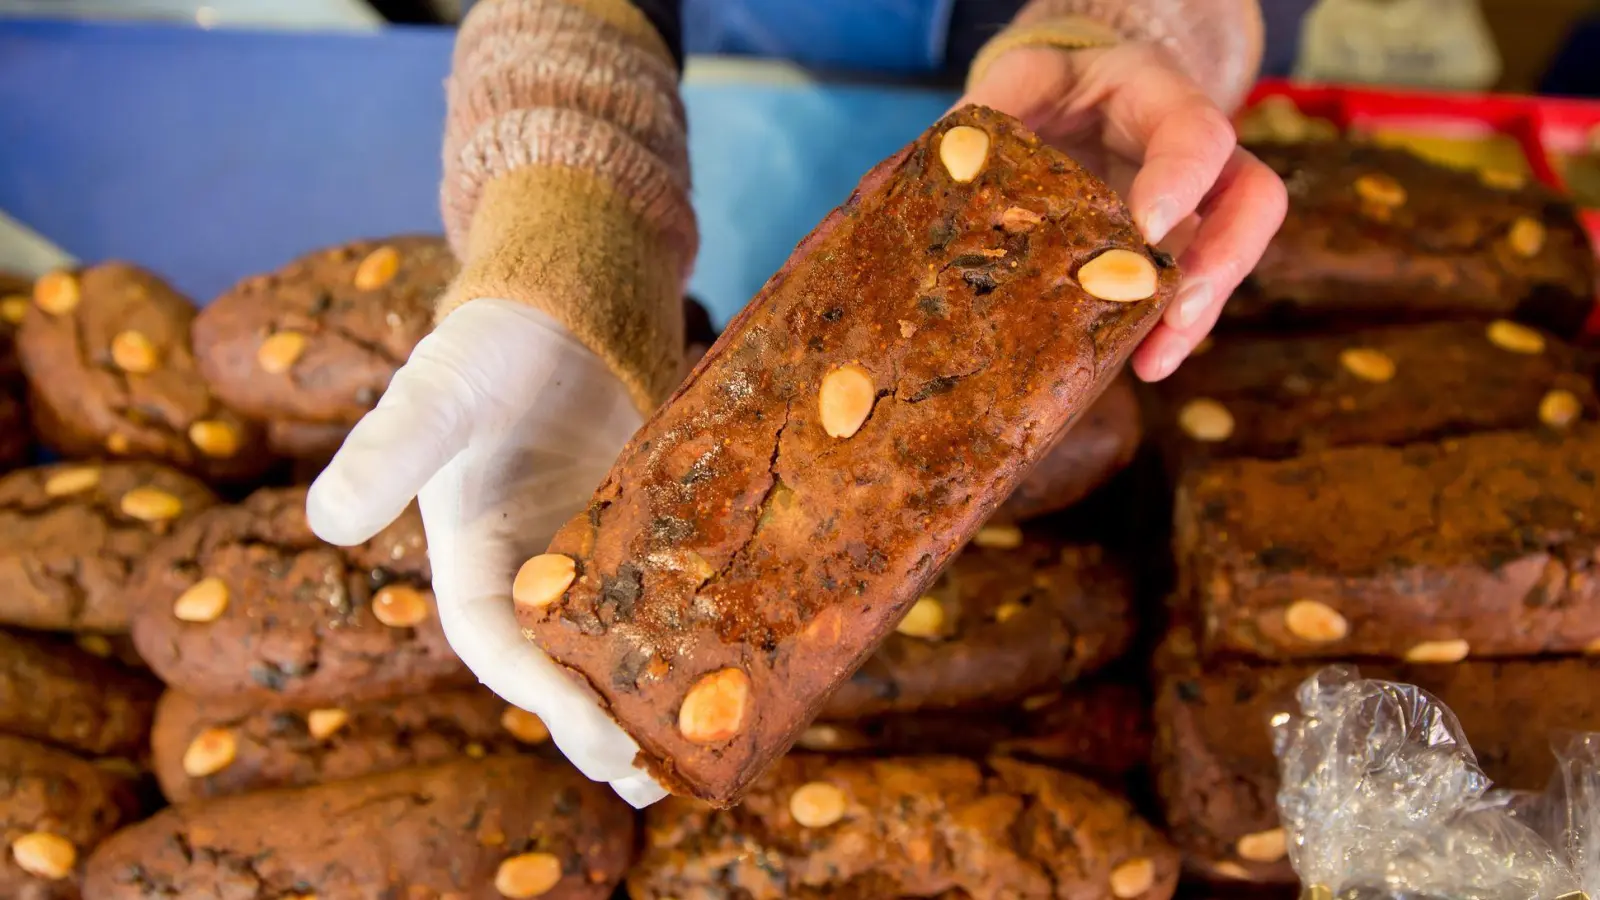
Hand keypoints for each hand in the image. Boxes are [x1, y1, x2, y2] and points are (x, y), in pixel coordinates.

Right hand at [305, 299, 667, 806]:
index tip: (595, 733)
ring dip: (643, 702)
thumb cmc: (485, 350)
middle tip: (652, 774)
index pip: (497, 646)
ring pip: (612, 649)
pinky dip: (686, 640)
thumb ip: (389, 450)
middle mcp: (528, 576)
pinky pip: (661, 600)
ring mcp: (588, 560)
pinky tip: (732, 671)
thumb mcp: (435, 394)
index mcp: (470, 562)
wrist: (555, 312)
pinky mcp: (640, 538)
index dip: (542, 695)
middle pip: (558, 669)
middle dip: (597, 725)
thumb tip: (325, 520)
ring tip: (692, 756)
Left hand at [958, 43, 1287, 380]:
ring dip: (1197, 314)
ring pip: (1228, 257)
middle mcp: (1197, 152)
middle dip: (1221, 260)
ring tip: (1154, 362)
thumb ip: (995, 108)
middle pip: (1252, 199)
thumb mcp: (1021, 79)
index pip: (1198, 131)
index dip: (1182, 179)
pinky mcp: (1174, 252)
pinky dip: (1167, 330)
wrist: (1066, 106)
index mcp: (1159, 94)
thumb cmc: (1048, 90)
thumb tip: (952, 165)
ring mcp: (1196, 205)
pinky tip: (1138, 364)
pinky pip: (1188, 292)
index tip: (1148, 229)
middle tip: (1176, 310)